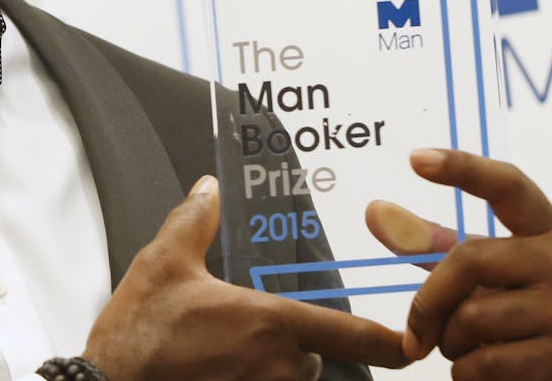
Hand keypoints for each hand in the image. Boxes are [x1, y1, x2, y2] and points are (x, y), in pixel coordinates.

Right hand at [82, 176, 408, 380]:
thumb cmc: (138, 333)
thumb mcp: (164, 262)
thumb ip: (194, 222)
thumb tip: (207, 190)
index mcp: (270, 324)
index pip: (351, 335)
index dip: (390, 343)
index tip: (413, 345)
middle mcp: (278, 368)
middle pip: (310, 359)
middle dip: (286, 348)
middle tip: (234, 336)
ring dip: (265, 369)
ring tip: (217, 357)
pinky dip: (247, 380)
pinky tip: (215, 372)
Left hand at [366, 149, 551, 380]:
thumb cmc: (520, 311)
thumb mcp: (486, 271)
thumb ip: (433, 242)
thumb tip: (374, 211)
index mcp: (548, 228)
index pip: (507, 184)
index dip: (462, 168)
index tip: (416, 158)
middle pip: (467, 260)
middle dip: (430, 301)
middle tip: (418, 331)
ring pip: (470, 318)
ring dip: (451, 343)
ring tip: (470, 347)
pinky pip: (483, 363)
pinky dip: (467, 373)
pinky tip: (488, 371)